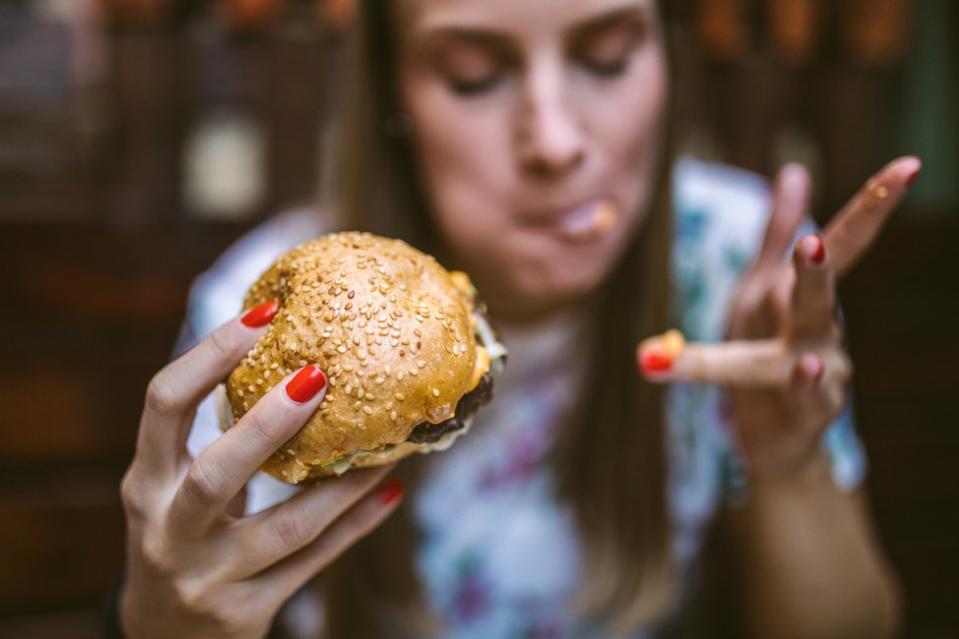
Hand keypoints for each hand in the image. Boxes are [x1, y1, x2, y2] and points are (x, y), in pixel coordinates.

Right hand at [120, 301, 403, 637]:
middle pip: (214, 474)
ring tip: (387, 448)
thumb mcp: (176, 487)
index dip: (209, 356)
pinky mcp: (244, 614)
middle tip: (318, 375)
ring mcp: (204, 578)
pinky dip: (355, 526)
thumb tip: (295, 358)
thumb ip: (215, 439)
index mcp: (146, 482)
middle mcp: (167, 530)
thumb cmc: (182, 536)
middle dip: (266, 424)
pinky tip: (391, 492)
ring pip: (283, 528)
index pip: (163, 405)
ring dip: (341, 485)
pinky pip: (312, 564)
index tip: (263, 315)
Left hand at [637, 157, 920, 479]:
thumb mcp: (760, 291)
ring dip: (809, 309)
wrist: (773, 438)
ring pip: (814, 340)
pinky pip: (806, 396)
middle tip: (816, 237)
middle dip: (827, 258)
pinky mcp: (810, 412)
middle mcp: (823, 329)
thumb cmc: (765, 357)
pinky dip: (804, 382)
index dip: (872, 206)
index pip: (841, 245)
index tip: (909, 166)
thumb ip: (775, 234)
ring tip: (809, 277)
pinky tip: (805, 365)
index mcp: (802, 297)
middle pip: (824, 289)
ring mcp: (824, 372)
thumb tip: (794, 171)